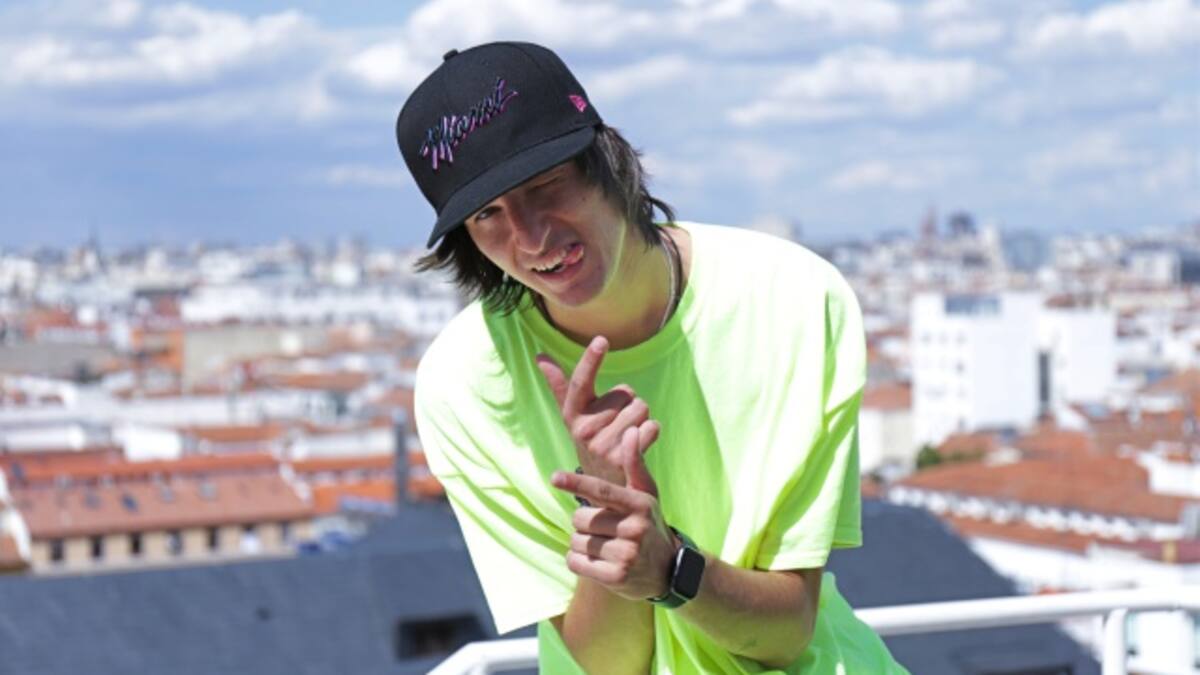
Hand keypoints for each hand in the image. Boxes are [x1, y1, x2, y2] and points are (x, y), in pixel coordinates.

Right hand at [537, 336, 659, 485]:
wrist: (603, 487)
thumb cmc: (593, 439)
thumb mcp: (574, 414)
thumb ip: (559, 384)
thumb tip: (539, 356)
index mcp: (572, 414)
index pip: (580, 381)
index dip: (591, 360)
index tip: (601, 340)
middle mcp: (584, 430)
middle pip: (626, 393)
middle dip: (628, 405)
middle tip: (617, 426)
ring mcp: (602, 446)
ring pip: (641, 408)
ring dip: (641, 419)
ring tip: (626, 437)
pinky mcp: (623, 459)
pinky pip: (651, 427)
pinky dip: (651, 432)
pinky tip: (638, 445)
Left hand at [551, 447, 676, 600]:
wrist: (667, 570)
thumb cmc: (649, 524)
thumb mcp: (645, 494)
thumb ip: (634, 463)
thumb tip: (630, 431)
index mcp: (639, 504)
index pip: (602, 491)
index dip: (576, 483)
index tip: (554, 478)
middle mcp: (635, 528)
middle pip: (581, 518)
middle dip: (584, 523)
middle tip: (605, 530)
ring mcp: (627, 554)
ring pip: (576, 541)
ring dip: (581, 544)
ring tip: (604, 547)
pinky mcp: (616, 577)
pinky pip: (576, 562)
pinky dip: (579, 562)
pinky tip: (598, 563)